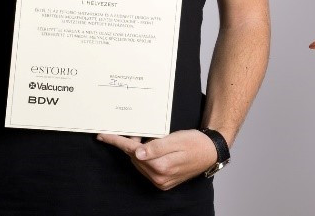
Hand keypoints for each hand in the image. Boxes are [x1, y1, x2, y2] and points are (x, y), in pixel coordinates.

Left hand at [97, 129, 218, 189]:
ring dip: (140, 151)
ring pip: (140, 163)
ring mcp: (161, 182)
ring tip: (150, 141)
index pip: (133, 152)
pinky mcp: (164, 182)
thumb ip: (156, 147)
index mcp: (161, 166)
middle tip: (140, 132)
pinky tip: (153, 151)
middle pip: (135, 158)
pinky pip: (147, 169)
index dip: (118, 142)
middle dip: (132, 144)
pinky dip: (146, 158)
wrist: (210, 152)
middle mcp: (159, 177)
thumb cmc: (195, 143)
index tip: (103, 136)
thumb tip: (137, 153)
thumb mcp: (177, 139)